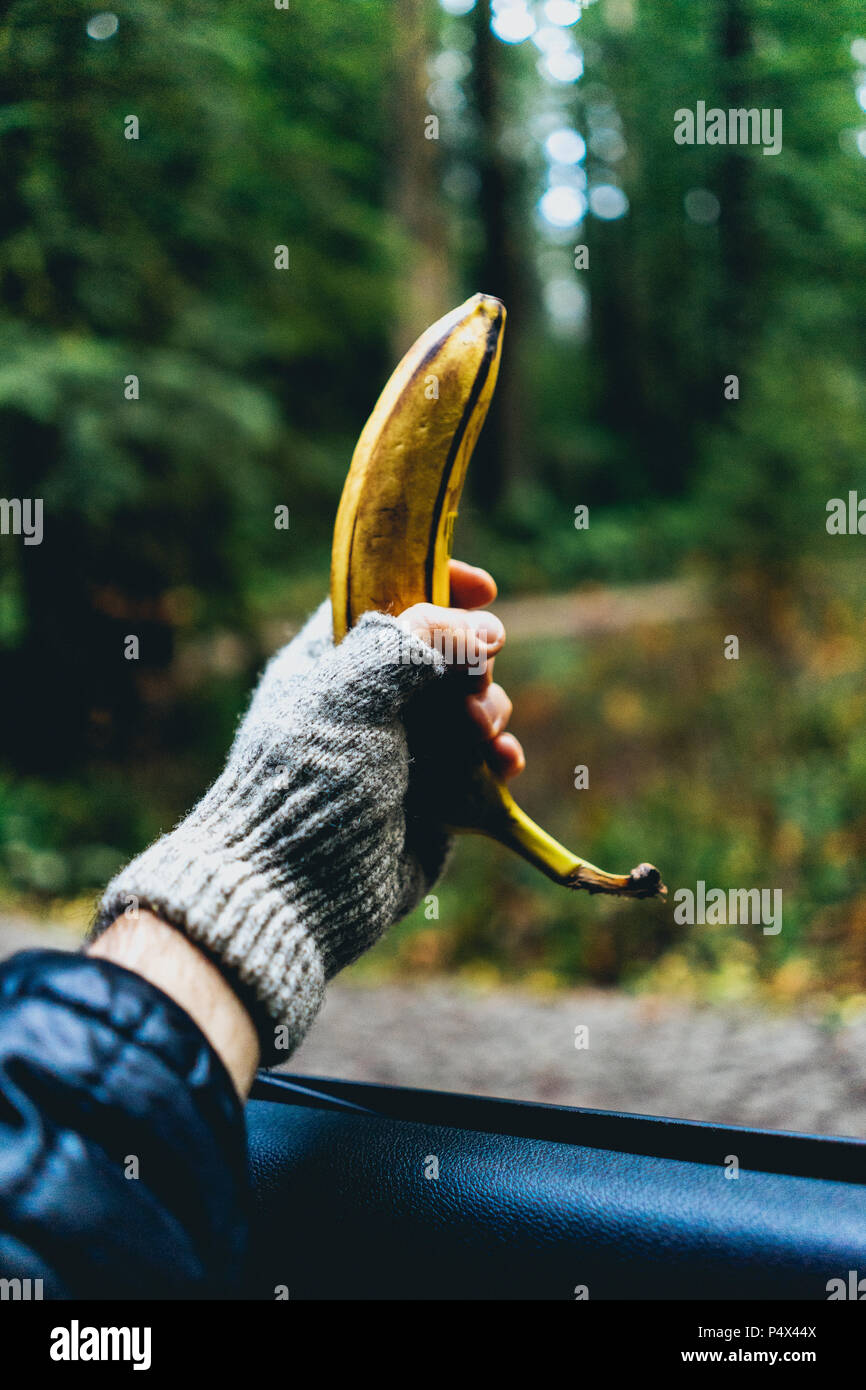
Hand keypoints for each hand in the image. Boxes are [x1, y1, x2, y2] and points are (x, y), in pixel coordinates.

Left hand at [92, 561, 519, 1064]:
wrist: (299, 889)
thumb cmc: (310, 780)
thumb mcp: (352, 693)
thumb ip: (415, 643)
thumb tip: (482, 630)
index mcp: (332, 662)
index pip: (387, 597)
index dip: (438, 585)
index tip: (486, 590)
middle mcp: (370, 702)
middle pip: (445, 651)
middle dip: (473, 662)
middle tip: (469, 689)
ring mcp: (405, 751)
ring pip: (472, 705)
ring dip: (490, 710)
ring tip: (481, 735)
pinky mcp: (437, 798)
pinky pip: (485, 762)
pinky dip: (502, 757)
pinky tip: (504, 764)